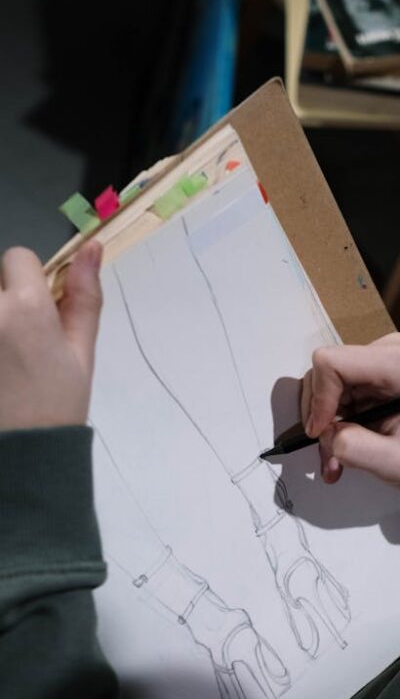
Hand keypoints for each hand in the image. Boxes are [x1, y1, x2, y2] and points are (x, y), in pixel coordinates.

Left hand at [0, 242, 102, 430]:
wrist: (23, 451)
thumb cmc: (57, 404)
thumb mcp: (81, 351)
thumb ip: (84, 296)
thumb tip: (91, 247)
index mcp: (26, 308)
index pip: (17, 257)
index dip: (29, 281)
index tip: (36, 314)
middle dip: (4, 299)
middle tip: (14, 340)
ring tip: (4, 353)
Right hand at [300, 332, 399, 492]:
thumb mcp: (397, 463)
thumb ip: (357, 449)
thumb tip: (326, 435)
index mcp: (396, 363)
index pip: (331, 363)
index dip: (318, 399)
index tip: (322, 432)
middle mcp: (383, 352)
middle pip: (322, 376)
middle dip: (320, 419)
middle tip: (331, 455)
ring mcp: (373, 361)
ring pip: (322, 388)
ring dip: (324, 427)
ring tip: (335, 459)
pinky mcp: (366, 374)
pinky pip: (332, 395)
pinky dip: (330, 425)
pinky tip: (340, 450)